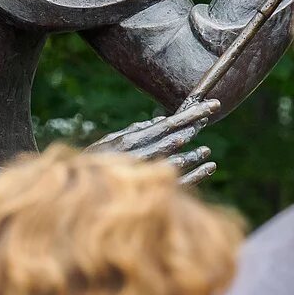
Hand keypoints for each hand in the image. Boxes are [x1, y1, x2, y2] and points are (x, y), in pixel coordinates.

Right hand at [86, 99, 218, 184]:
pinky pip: (178, 181)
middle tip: (215, 107)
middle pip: (174, 134)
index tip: (211, 104)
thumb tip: (156, 121)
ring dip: (194, 152)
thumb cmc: (96, 165)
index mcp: (132, 140)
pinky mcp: (150, 189)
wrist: (78, 190)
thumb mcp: (112, 144)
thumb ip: (134, 132)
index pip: (168, 122)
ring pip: (176, 157)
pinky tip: (210, 166)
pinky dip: (196, 173)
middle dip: (195, 121)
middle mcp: (140, 152)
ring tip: (207, 149)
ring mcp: (145, 171)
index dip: (191, 113)